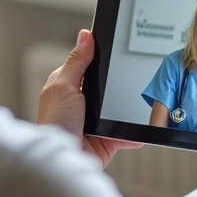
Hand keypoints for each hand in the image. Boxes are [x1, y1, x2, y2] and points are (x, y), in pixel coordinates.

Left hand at [37, 29, 140, 168]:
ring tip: (140, 101)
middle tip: (132, 75)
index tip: (117, 47)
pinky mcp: (106, 139)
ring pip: (117, 107)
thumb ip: (77, 62)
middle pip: (106, 84)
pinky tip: (142, 127)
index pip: (87, 64)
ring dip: (126, 108)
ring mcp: (94, 121)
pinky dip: (134, 132)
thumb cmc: (54, 125)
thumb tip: (86, 35)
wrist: (65, 160)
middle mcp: (80, 102)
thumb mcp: (63, 86)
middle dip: (118, 83)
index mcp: (67, 86)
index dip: (100, 56)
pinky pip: (126, 132)